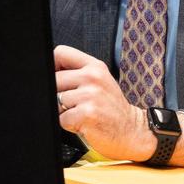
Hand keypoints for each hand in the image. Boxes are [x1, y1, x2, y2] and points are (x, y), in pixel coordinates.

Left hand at [54, 45, 160, 160]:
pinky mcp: (86, 114)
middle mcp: (93, 77)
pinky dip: (69, 125)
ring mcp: (90, 95)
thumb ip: (79, 73)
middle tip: (75, 103)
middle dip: (58, 94)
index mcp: (95, 66)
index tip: (57, 78)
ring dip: (63, 111)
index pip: (60, 53)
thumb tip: (50, 71)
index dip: (53, 66)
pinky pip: (62, 119)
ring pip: (56, 100)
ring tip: (81, 113)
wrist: (133, 131)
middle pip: (54, 79)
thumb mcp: (100, 81)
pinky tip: (84, 123)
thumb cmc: (112, 108)